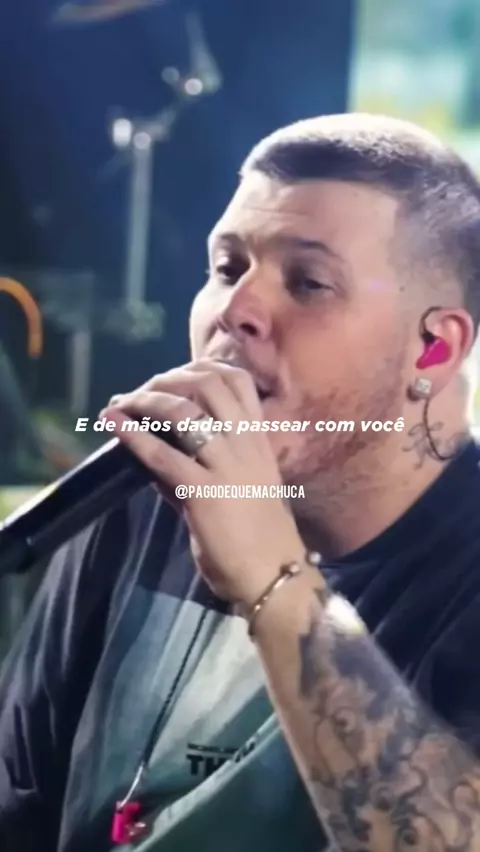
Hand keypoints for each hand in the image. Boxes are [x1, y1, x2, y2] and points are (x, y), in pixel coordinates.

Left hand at [101, 359, 304, 604]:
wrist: (275, 574)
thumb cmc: (261, 535)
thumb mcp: (241, 486)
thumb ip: (202, 464)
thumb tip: (156, 447)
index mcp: (259, 439)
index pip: (237, 380)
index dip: (200, 367)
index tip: (173, 377)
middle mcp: (246, 444)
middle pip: (208, 383)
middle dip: (168, 379)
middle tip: (142, 391)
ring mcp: (227, 466)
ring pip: (185, 411)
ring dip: (146, 399)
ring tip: (121, 403)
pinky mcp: (204, 493)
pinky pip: (164, 455)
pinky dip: (133, 434)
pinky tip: (113, 423)